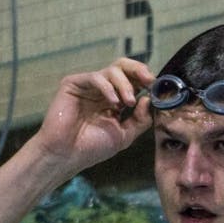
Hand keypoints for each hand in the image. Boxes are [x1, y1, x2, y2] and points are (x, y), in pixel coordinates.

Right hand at [37, 58, 154, 172]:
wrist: (67, 155)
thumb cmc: (92, 148)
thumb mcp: (124, 135)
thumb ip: (140, 119)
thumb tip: (149, 99)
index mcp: (114, 100)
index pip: (132, 80)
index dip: (145, 80)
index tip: (156, 86)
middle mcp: (102, 90)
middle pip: (123, 67)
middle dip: (138, 70)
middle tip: (149, 80)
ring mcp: (88, 86)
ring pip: (112, 71)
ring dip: (125, 85)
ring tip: (128, 102)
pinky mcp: (73, 84)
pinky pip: (95, 77)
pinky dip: (107, 87)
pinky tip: (113, 102)